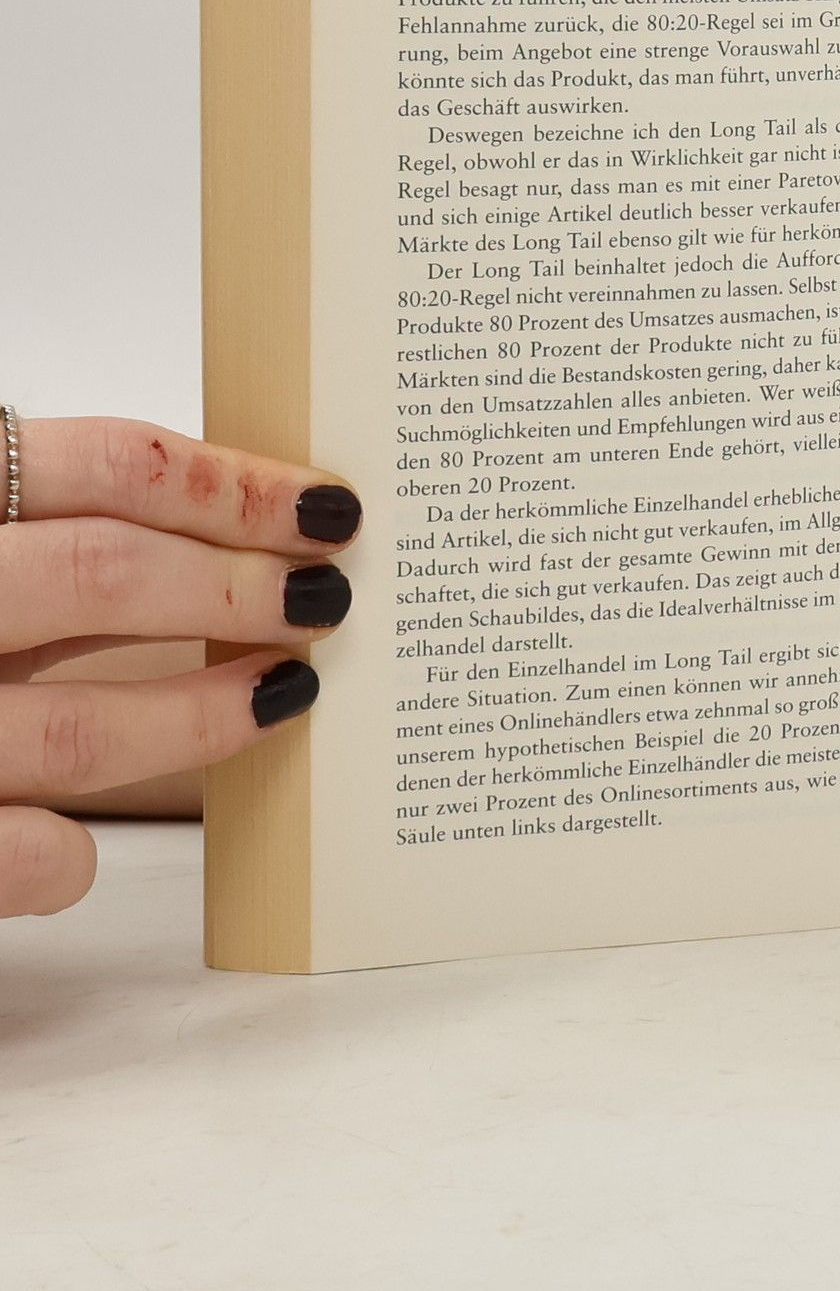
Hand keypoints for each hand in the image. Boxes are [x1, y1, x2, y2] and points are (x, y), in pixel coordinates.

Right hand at [0, 418, 357, 915]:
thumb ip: (42, 521)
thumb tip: (223, 518)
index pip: (108, 465)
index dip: (236, 487)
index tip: (325, 509)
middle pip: (108, 577)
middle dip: (239, 588)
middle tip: (326, 599)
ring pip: (77, 728)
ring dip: (201, 716)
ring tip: (282, 693)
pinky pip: (11, 856)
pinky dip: (66, 852)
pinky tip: (91, 839)